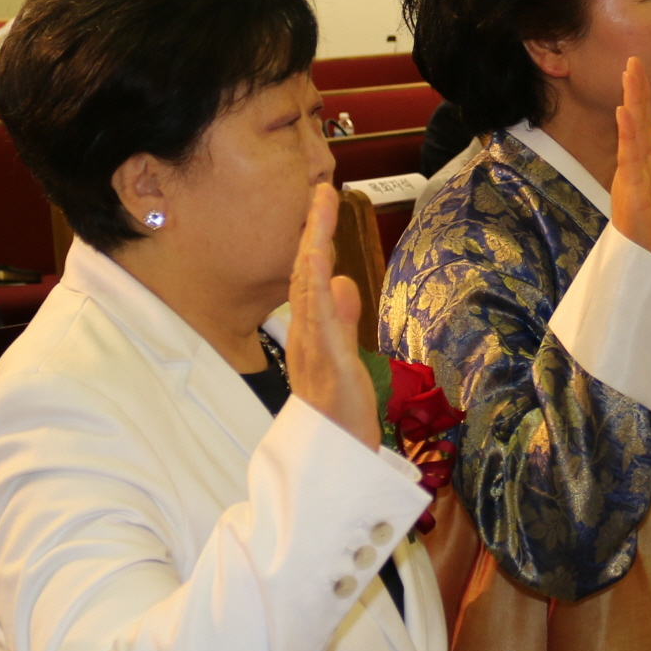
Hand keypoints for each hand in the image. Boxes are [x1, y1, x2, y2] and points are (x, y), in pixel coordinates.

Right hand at [286, 184, 379, 450]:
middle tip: (321, 187)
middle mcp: (306, 337)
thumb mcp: (344, 356)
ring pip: (308, 290)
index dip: (314, 237)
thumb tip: (340, 281)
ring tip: (321, 208)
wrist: (332, 462)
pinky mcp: (330, 368)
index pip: (309, 277)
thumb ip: (341, 319)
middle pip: (305, 273)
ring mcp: (315, 351)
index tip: (322, 202)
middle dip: (313, 229)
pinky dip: (318, 291)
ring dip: (314, 247)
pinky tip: (321, 264)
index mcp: (310, 333)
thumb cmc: (338, 413)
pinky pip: (321, 324)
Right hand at [609, 55, 650, 262]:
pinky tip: (626, 113)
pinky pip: (630, 160)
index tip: (640, 71)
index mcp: (640, 169)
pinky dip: (628, 135)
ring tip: (630, 74)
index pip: (642, 128)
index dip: (642, 100)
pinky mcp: (632, 193)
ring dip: (631, 103)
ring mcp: (631, 180)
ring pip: (631, 135)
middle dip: (634, 92)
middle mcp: (632, 170)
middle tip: (633, 60)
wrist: (649, 268)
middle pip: (634, 124)